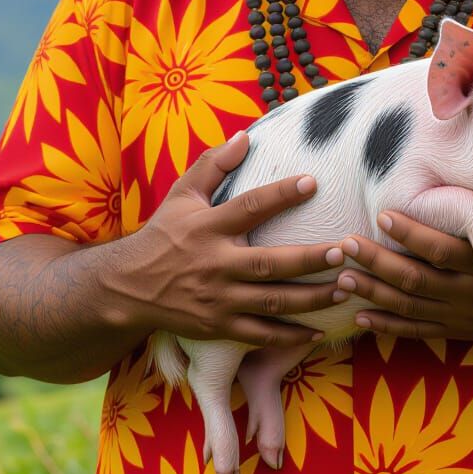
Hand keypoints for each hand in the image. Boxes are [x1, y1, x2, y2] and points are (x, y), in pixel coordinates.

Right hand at [115, 132, 344, 346]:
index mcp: (209, 227)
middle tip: (343, 251)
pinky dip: (289, 337)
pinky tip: (317, 331)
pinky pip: (259, 335)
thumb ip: (214, 164)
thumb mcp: (182, 194)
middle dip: (309, 259)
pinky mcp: (218, 327)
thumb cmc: (163, 234)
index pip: (250, 206)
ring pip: (272, 303)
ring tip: (346, 289)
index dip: (281, 194)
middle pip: (270, 263)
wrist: (127, 288)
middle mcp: (216, 264)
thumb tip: (245, 136)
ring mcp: (219, 299)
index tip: (312, 182)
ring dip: (312, 299)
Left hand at [336, 211, 472, 341]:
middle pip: (416, 280)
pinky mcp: (457, 331)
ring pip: (411, 307)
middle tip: (346, 244)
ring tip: (342, 277)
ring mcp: (462, 316)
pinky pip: (418, 331)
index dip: (412, 234)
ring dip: (374, 293)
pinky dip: (389, 325)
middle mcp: (471, 294)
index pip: (442, 250)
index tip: (384, 214)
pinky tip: (361, 316)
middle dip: (378, 262)